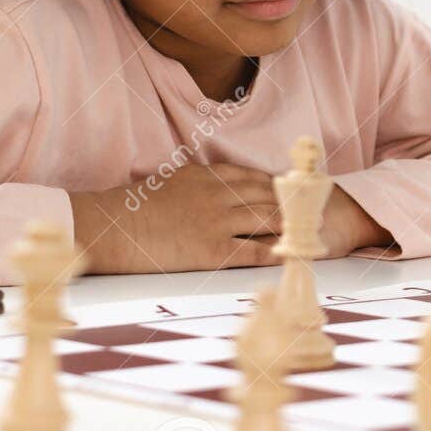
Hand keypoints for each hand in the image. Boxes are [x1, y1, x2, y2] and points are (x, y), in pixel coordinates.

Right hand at [69, 163, 387, 273]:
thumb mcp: (172, 180)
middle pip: (268, 197)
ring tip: (315, 232)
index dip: (281, 186)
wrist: (109, 227)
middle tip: (321, 211)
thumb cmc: (134, 207)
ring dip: (294, 227)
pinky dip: (274, 252)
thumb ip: (202, 180)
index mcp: (208, 175)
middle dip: (297, 205)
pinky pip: (252, 250)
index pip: (255, 177)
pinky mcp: (210, 250)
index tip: (302, 191)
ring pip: (267, 220)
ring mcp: (216, 221)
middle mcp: (218, 194)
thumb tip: (224, 183)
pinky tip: (291, 255)